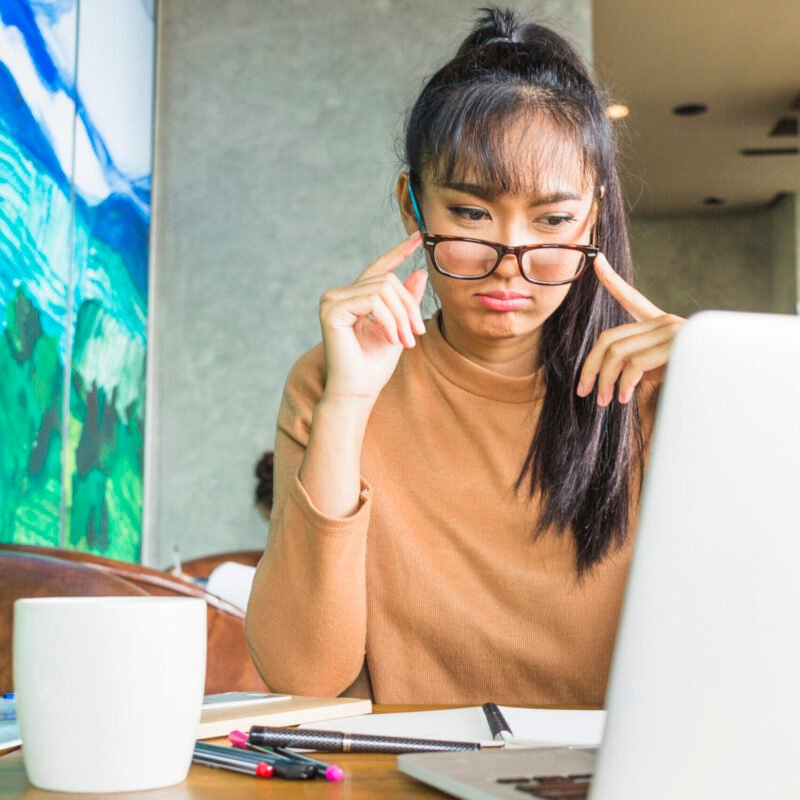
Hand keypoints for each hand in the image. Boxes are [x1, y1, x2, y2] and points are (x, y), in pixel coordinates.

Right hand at [319, 231, 426, 401]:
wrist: (358, 392)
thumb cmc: (374, 366)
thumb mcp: (399, 328)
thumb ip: (406, 301)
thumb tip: (419, 272)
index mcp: (353, 298)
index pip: (378, 269)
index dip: (398, 252)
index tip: (418, 237)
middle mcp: (339, 295)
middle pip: (387, 280)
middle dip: (409, 307)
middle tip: (417, 334)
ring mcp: (332, 300)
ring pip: (383, 288)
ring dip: (402, 316)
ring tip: (406, 341)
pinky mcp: (332, 309)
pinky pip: (373, 300)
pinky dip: (389, 320)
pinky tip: (391, 339)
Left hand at [577, 253, 683, 405]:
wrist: (728, 386)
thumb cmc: (690, 383)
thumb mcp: (658, 370)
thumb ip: (636, 362)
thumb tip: (609, 370)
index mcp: (660, 324)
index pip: (631, 298)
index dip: (612, 280)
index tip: (597, 262)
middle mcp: (665, 322)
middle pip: (609, 339)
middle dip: (590, 367)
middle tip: (583, 391)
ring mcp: (672, 331)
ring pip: (617, 353)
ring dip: (605, 381)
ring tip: (605, 401)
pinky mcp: (677, 345)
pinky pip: (634, 364)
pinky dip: (624, 384)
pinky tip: (624, 398)